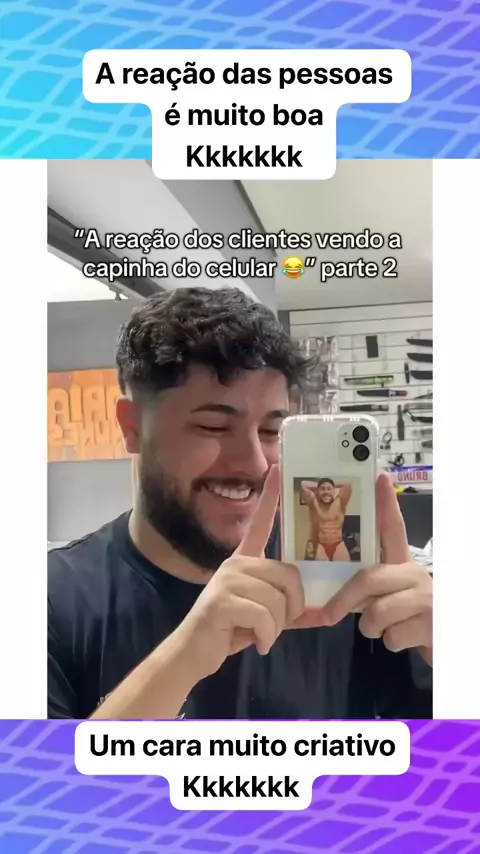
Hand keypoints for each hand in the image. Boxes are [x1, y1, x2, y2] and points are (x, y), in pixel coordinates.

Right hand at [176, 466, 305, 680]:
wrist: (193, 653)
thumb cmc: (231, 630)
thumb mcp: (267, 618)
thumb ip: (293, 611)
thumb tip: (328, 613)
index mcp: (245, 561)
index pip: (260, 523)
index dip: (270, 497)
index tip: (277, 467)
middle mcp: (236, 563)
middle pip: (288, 576)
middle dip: (291, 609)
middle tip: (274, 625)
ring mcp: (227, 580)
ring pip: (278, 600)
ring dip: (276, 627)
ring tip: (261, 634)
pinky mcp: (222, 601)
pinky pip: (265, 617)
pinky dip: (266, 637)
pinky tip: (254, 643)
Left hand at [317, 473, 432, 663]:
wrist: (445, 644)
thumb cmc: (409, 620)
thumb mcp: (389, 598)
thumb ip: (367, 590)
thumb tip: (326, 598)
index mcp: (403, 564)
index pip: (394, 528)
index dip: (386, 504)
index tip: (380, 477)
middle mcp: (415, 574)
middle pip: (369, 577)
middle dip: (344, 600)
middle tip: (328, 616)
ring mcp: (425, 597)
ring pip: (376, 612)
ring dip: (372, 629)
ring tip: (387, 628)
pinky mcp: (431, 623)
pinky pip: (391, 635)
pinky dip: (390, 642)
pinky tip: (405, 638)